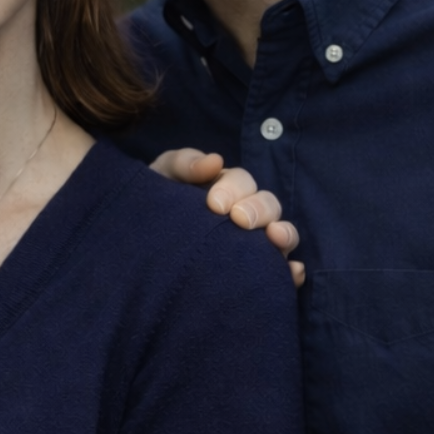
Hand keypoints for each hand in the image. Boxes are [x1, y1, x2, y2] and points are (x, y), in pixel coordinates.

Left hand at [150, 149, 304, 286]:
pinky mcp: (255, 270)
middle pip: (268, 205)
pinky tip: (292, 273)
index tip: (214, 204)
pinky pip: (282, 270)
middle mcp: (246, 212)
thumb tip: (215, 161)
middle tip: (240, 219)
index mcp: (227, 187)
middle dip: (258, 210)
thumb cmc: (158, 201)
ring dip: (284, 234)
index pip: (242, 182)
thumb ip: (184, 164)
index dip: (232, 190)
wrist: (142, 239)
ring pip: (281, 233)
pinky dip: (292, 271)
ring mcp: (253, 242)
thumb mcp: (164, 176)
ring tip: (275, 238)